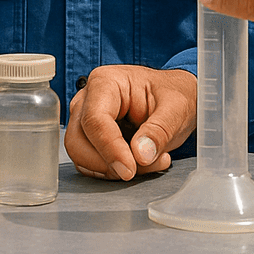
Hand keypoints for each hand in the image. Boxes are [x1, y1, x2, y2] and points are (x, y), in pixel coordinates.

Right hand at [65, 65, 195, 180]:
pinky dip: (113, 172)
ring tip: (150, 162)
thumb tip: (140, 155)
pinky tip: (140, 164)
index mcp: (106, 82)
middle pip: (78, 141)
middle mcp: (88, 99)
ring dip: (113, 170)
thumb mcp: (176, 108)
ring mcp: (85, 119)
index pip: (95, 120)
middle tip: (142, 167)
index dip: (110, 149)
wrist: (175, 100)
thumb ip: (159, 130)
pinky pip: (90, 164)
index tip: (129, 169)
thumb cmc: (173, 95)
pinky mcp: (89, 139)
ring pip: (81, 156)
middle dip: (109, 163)